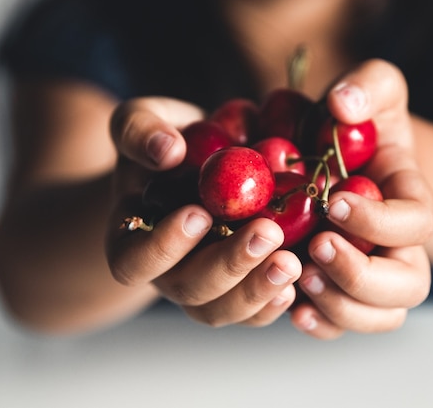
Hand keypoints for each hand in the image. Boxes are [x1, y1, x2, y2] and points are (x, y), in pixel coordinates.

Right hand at [105, 97, 301, 327]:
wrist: (199, 162)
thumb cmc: (167, 142)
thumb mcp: (142, 120)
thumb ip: (140, 130)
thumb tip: (167, 150)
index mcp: (131, 238)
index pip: (135, 259)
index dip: (164, 246)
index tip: (199, 214)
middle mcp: (166, 272)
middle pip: (189, 289)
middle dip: (229, 265)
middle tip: (267, 233)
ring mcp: (204, 287)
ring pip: (222, 309)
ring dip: (257, 290)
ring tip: (291, 262)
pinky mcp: (239, 289)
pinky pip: (253, 312)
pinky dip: (275, 301)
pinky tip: (300, 277)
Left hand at [290, 60, 432, 338]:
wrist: (351, 156)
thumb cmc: (362, 123)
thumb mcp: (373, 87)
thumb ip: (368, 85)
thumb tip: (343, 106)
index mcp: (410, 199)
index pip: (416, 223)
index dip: (379, 220)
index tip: (334, 201)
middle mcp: (399, 245)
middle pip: (408, 285)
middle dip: (361, 276)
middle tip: (316, 247)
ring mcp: (372, 272)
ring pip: (380, 316)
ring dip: (340, 305)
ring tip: (299, 275)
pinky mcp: (340, 288)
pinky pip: (343, 325)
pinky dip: (321, 324)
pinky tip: (292, 306)